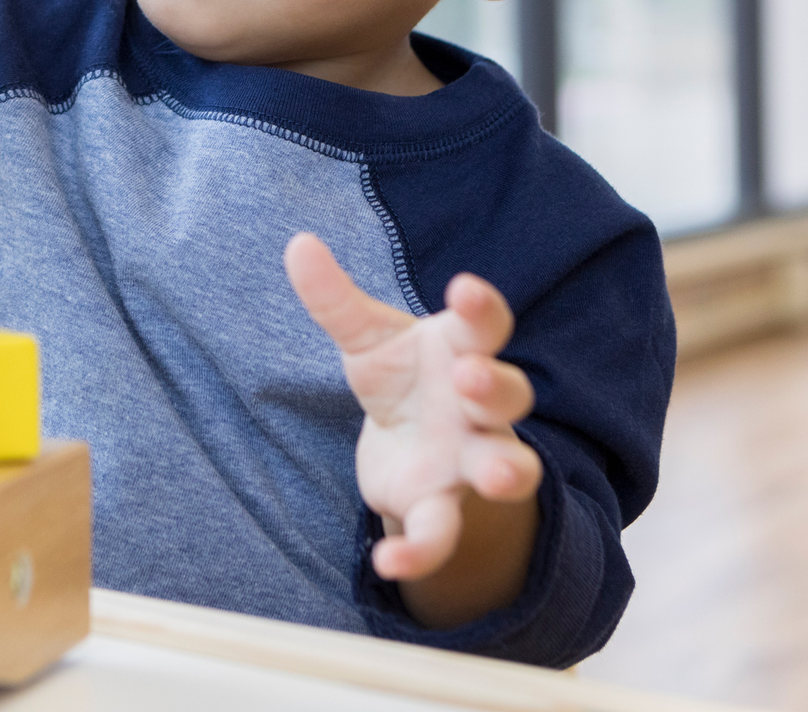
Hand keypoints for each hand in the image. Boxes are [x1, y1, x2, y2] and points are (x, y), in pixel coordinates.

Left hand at [285, 233, 541, 587]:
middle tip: (473, 377)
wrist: (407, 446)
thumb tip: (297, 243)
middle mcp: (481, 409)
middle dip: (496, 386)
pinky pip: (441, 534)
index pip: (485, 324)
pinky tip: (387, 564)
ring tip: (494, 474)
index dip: (481, 307)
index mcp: (464, 351)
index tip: (464, 288)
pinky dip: (419, 552)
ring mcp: (470, 461)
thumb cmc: (401, 379)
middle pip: (510, 395)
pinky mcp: (442, 509)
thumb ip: (335, 299)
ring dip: (505, 471)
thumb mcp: (366, 338)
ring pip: (506, 468)